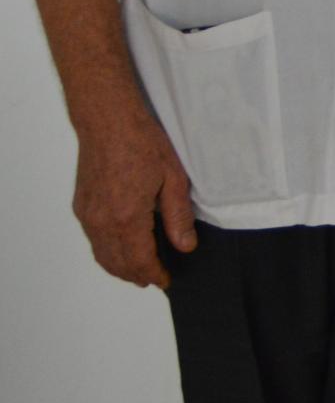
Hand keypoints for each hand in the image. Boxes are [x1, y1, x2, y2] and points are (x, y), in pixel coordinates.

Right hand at [72, 100, 193, 287]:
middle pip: (117, 263)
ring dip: (119, 267)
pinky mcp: (81, 206)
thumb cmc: (142, 142)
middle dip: (136, 275)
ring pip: (102, 254)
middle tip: (153, 279)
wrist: (108, 121)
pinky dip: (106, 251)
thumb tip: (185, 246)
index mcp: (127, 217)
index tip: (165, 281)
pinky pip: (93, 240)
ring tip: (138, 271)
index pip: (139, 260)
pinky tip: (120, 248)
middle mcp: (102, 221)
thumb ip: (178, 216)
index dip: (153, 274)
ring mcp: (88, 215)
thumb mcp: (173, 178)